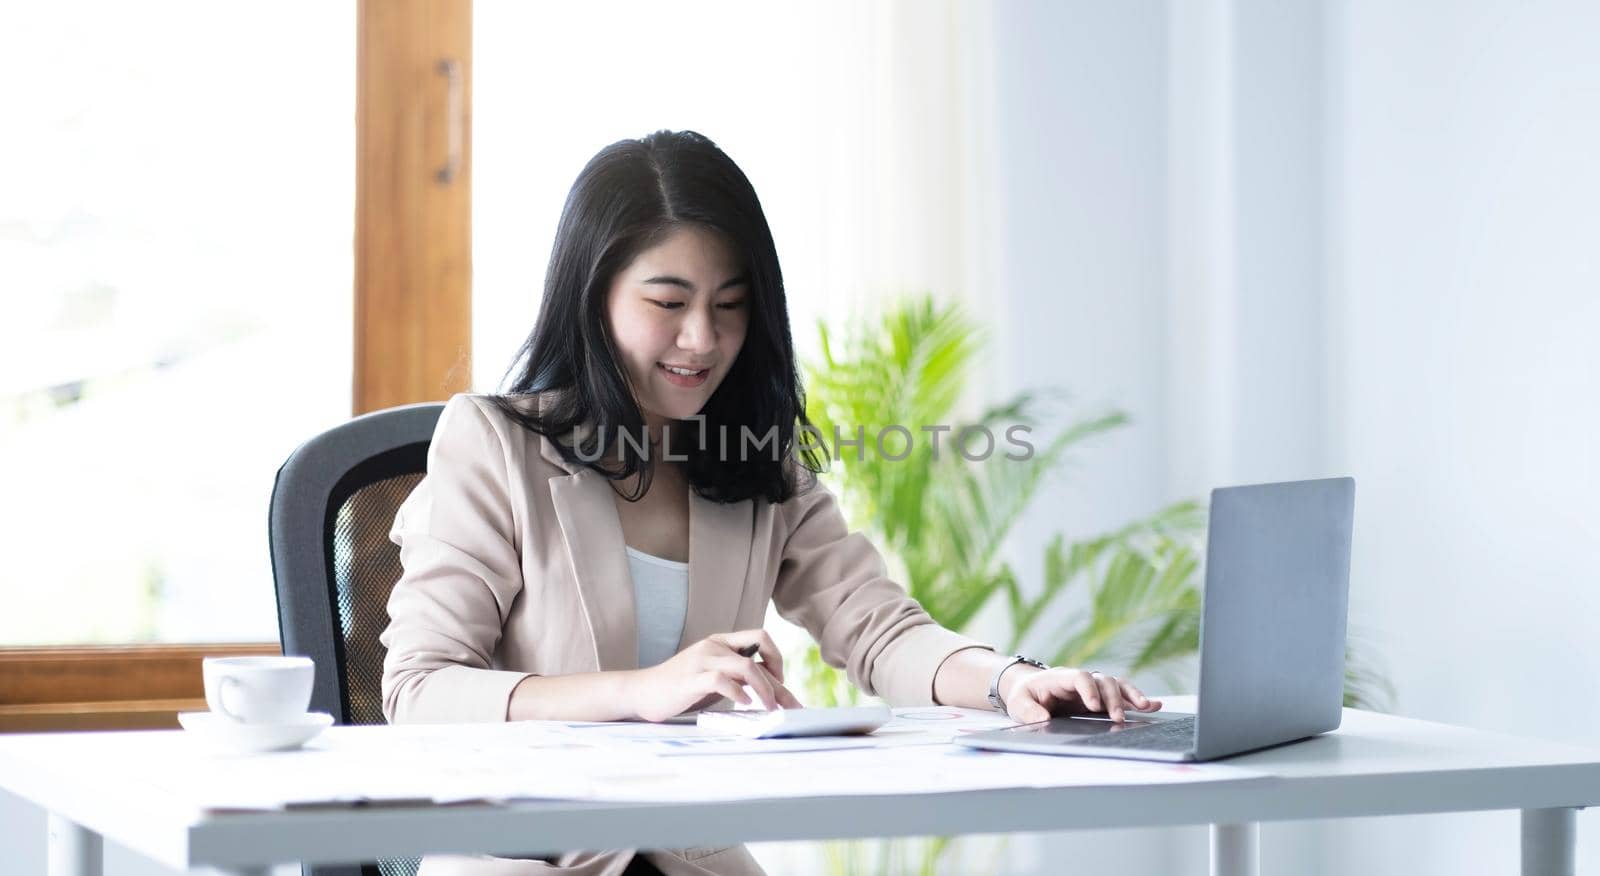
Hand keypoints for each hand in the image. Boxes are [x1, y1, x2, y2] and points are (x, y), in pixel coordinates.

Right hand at [623, 629, 803, 721]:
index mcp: (720, 642)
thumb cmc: (681, 687)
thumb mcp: (713, 676)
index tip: (780, 683)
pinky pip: (722, 680)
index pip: (760, 637)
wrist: (641, 691)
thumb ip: (737, 676)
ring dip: (765, 689)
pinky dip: (738, 693)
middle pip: (758, 656)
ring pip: (746, 666)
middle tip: (789, 707)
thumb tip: (773, 688)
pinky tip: (744, 705)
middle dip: (779, 684)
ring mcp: (701, 660)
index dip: (777, 658)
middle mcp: (713, 646)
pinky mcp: (691, 679)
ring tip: (770, 708)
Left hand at [1000, 666, 1161, 723]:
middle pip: (1102, 681)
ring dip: (1131, 696)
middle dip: (1112, 698)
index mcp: (1061, 677)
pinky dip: (1137, 700)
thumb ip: (1029, 710)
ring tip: (1147, 707)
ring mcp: (1093, 688)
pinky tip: (1154, 706)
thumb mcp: (1019, 702)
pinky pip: (1121, 695)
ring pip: (1116, 686)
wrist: (1030, 690)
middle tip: (1118, 717)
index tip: (1094, 706)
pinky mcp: (1100, 698)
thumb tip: (1044, 720)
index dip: (1089, 689)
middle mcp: (1081, 680)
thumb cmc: (1025, 695)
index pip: (1079, 677)